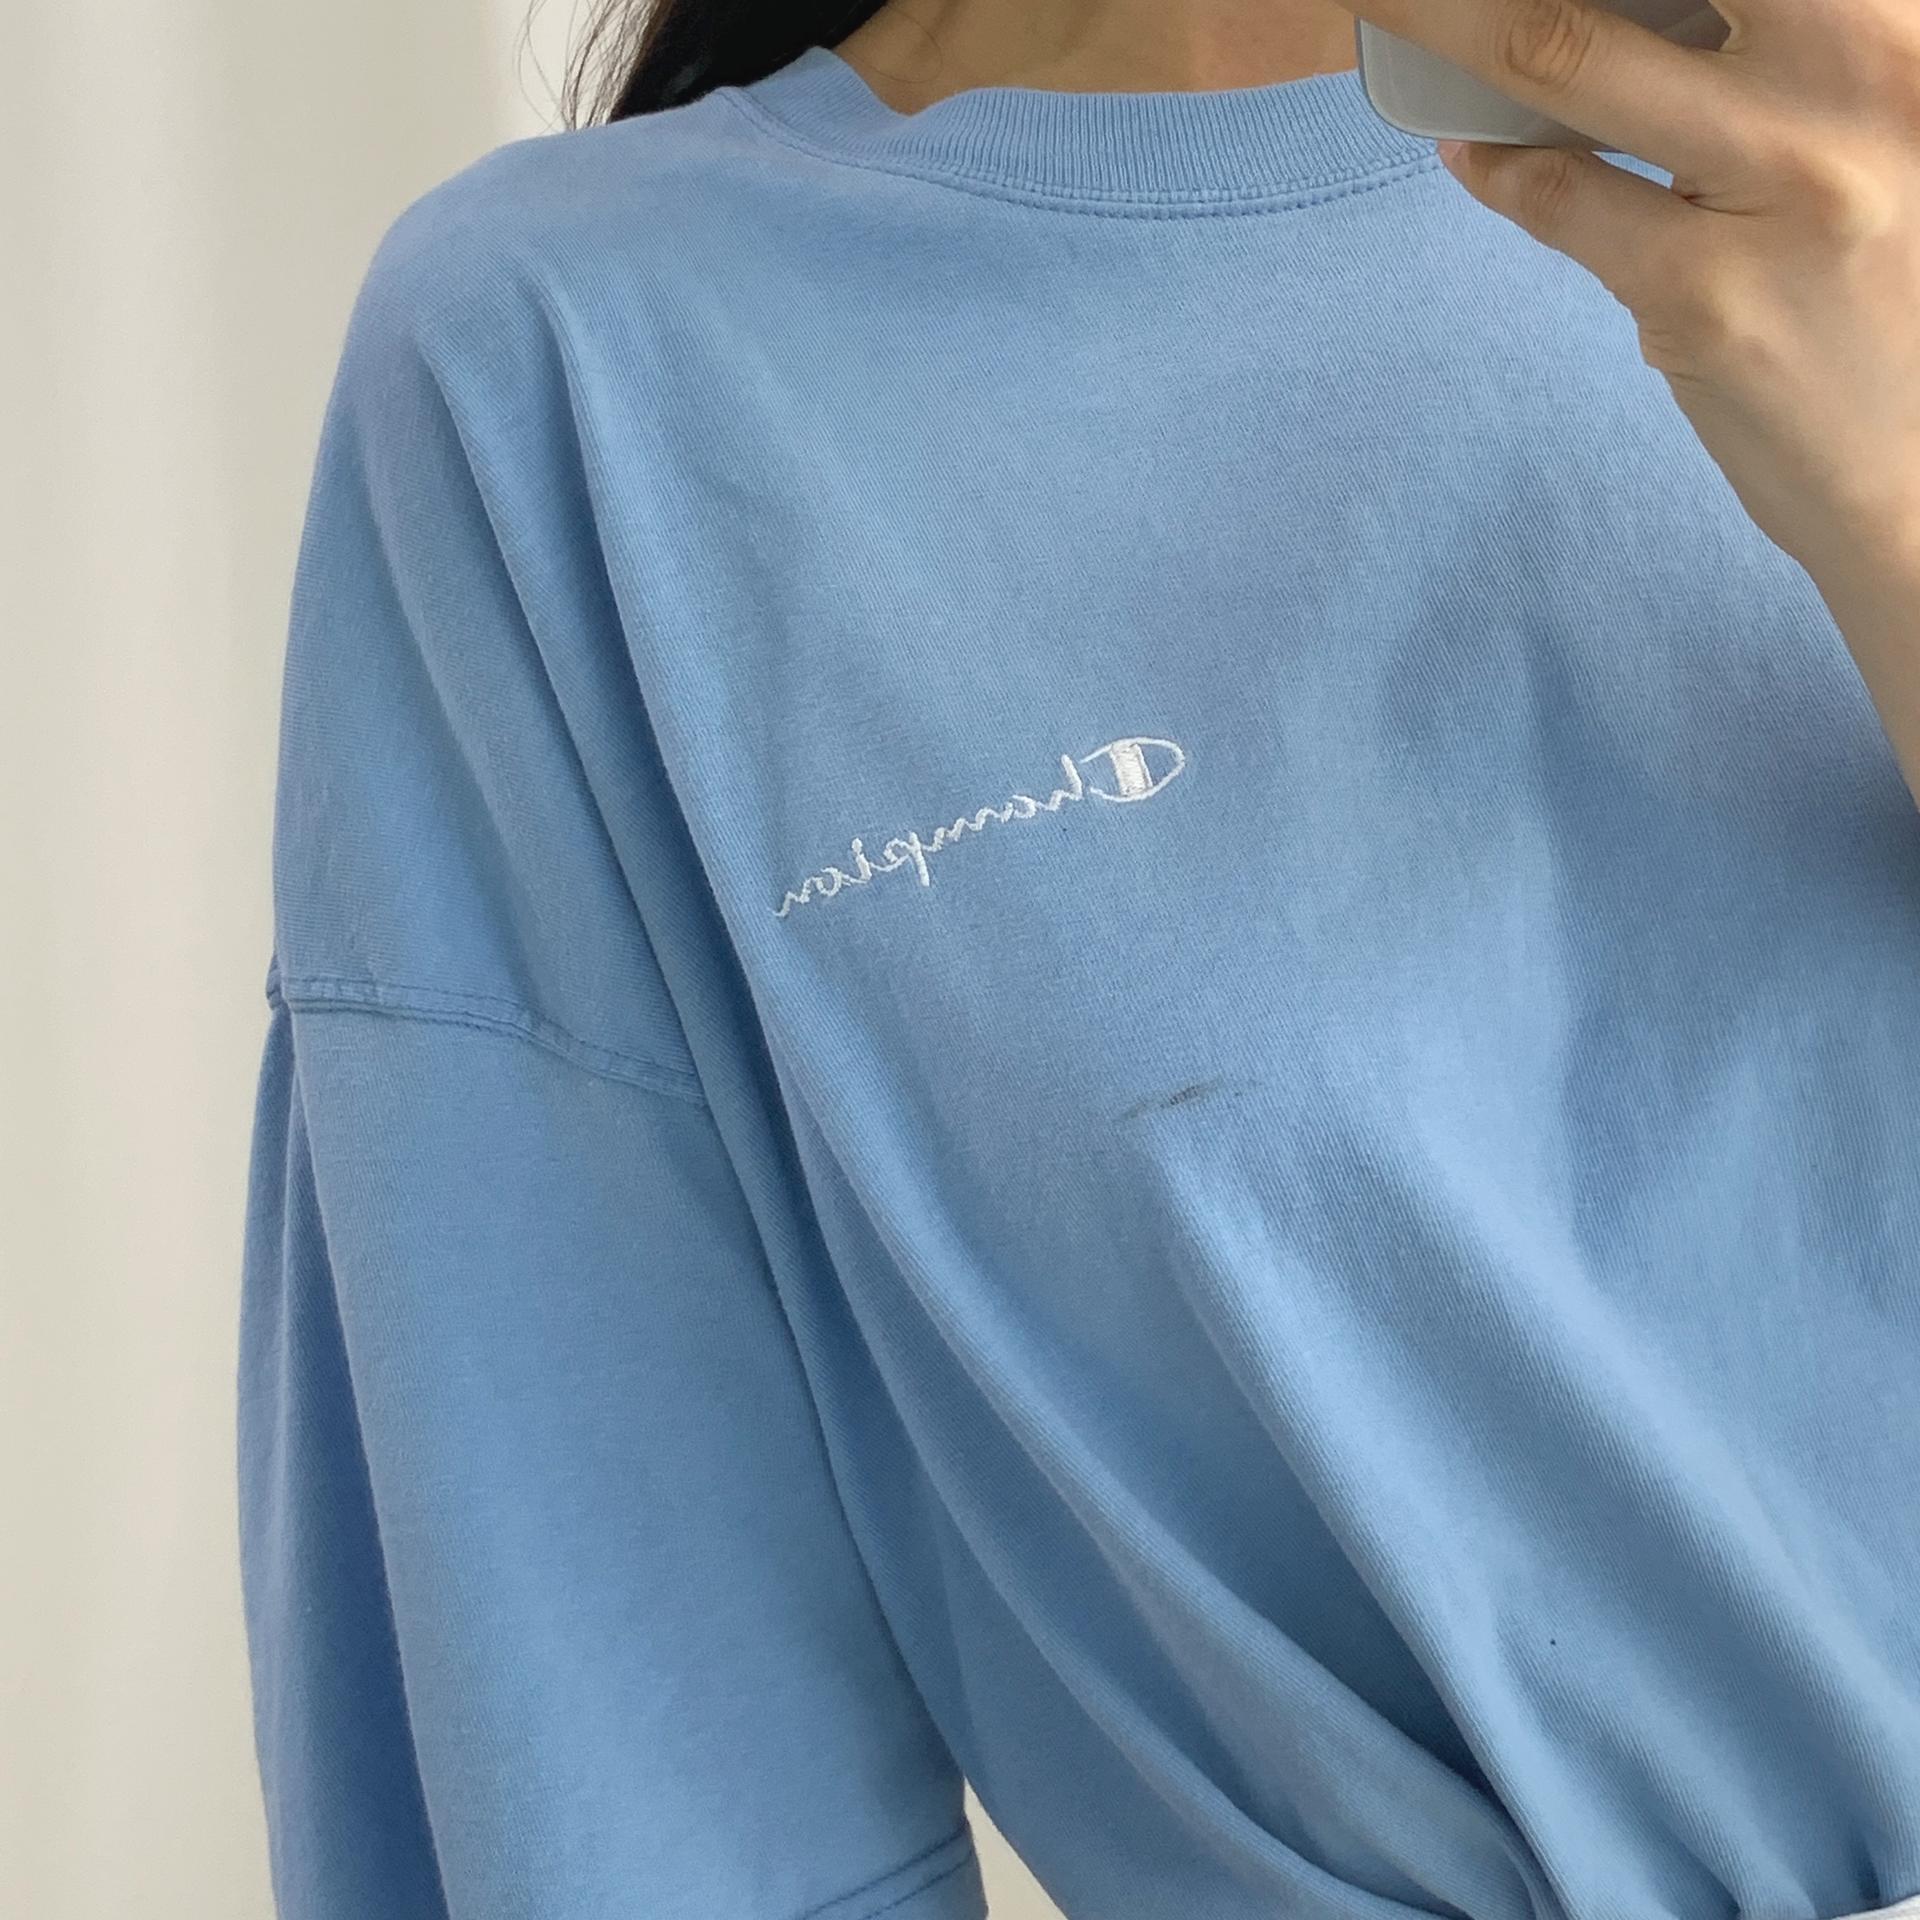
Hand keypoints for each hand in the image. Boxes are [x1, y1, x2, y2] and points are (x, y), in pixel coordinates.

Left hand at [1337, 0, 1919, 589]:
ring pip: (1571, 52)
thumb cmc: (1889, 287)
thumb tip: (1635, 14)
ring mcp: (1786, 181)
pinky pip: (1560, 198)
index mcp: (1903, 28)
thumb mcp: (1871, 131)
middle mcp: (1866, 73)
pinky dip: (1497, 170)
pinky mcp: (1706, 294)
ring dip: (1458, 25)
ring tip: (1406, 11)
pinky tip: (1472, 155)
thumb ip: (1782, 58)